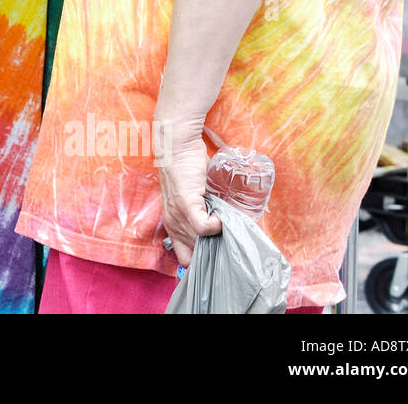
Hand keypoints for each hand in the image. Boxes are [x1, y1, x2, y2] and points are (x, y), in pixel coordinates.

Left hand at [157, 129, 222, 267]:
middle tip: (230, 243)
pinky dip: (216, 225)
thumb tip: (232, 226)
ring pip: (202, 242)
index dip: (204, 261)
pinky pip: (203, 228)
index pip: (185, 260)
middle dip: (215, 253)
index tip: (220, 255)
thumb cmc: (189, 170)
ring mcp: (179, 216)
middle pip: (196, 256)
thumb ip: (207, 213)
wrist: (177, 147)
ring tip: (229, 227)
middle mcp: (174, 225)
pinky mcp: (186, 204)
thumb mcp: (195, 199)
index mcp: (175, 226)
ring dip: (218, 237)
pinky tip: (221, 216)